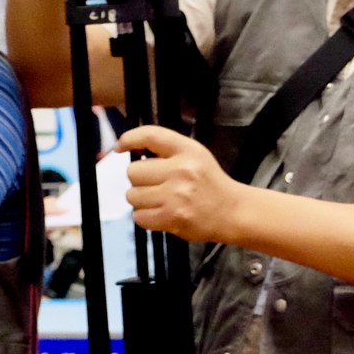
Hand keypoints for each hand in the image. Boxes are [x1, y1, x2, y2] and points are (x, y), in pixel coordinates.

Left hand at [118, 126, 245, 244]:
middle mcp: (182, 170)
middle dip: (140, 180)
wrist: (234, 212)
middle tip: (158, 185)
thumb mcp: (194, 156)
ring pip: (132, 196)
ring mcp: (176, 195)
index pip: (150, 135)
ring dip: (142, 200)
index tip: (120, 147)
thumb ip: (165, 150)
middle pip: (132, 172)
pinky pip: (138, 217)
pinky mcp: (172, 218)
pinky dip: (146, 217)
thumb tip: (127, 147)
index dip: (129, 139)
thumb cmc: (208, 183)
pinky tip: (163, 213)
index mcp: (188, 151)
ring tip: (162, 201)